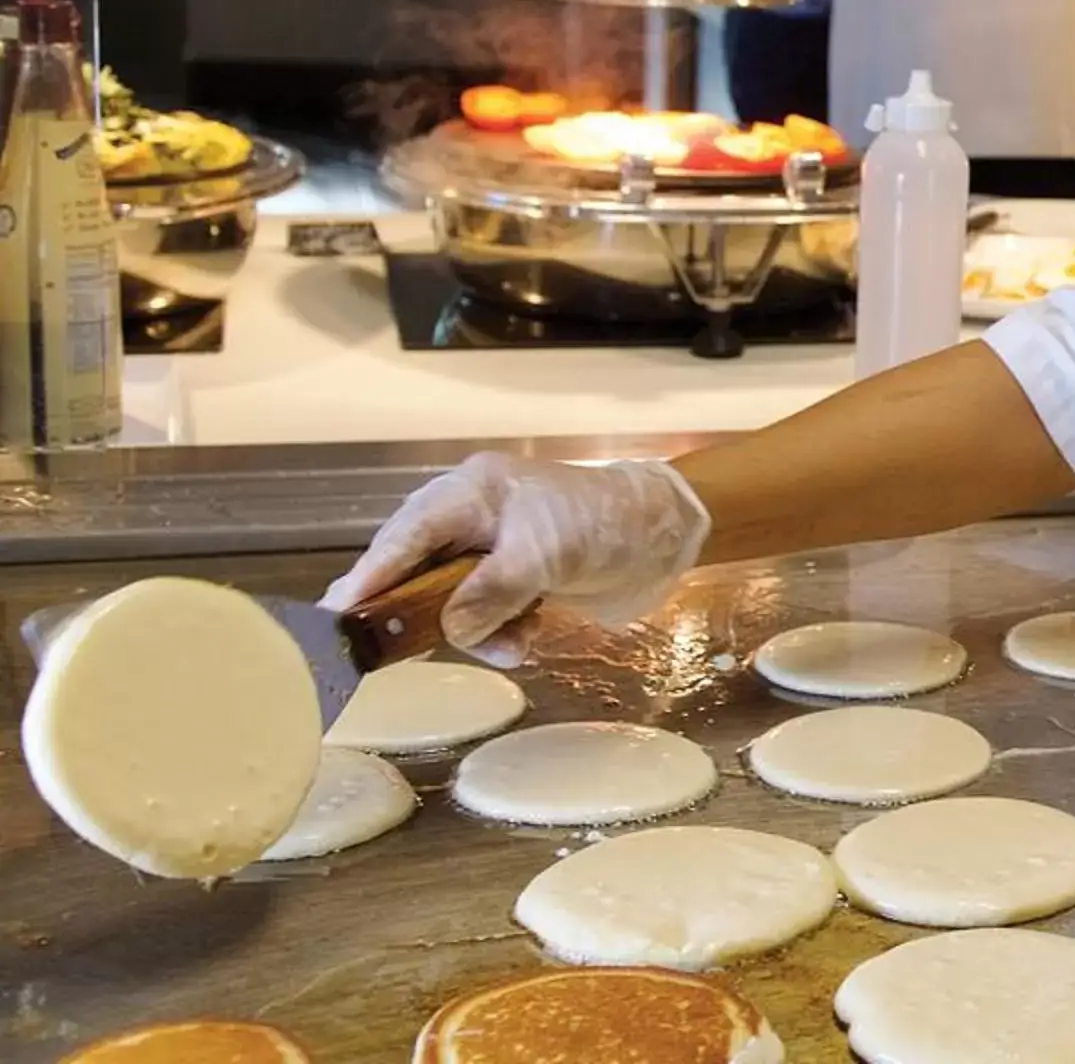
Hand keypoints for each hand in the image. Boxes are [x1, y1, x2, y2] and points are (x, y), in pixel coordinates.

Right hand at [319, 454, 711, 664]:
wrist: (670, 537)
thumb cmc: (607, 526)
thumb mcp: (544, 555)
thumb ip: (489, 592)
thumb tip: (447, 628)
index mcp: (473, 492)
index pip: (405, 535)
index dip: (369, 575)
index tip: (336, 615)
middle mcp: (476, 517)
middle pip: (419, 569)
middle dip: (421, 612)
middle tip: (395, 651)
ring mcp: (496, 549)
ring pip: (452, 601)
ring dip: (474, 632)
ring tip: (510, 646)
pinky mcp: (519, 579)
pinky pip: (486, 614)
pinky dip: (500, 634)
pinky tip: (525, 642)